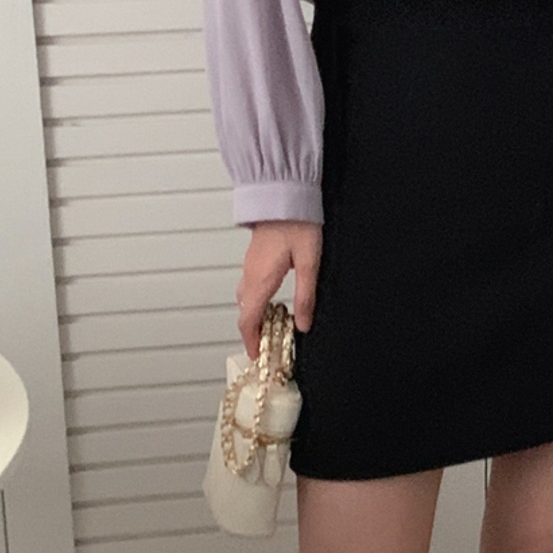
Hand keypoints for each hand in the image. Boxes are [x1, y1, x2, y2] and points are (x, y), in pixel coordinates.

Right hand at [237, 220, 321, 359]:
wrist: (284, 195)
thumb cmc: (297, 224)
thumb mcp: (309, 264)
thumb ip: (305, 296)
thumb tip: (303, 324)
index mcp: (260, 281)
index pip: (248, 320)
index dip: (251, 342)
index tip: (257, 357)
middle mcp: (250, 275)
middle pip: (244, 313)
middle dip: (252, 333)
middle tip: (267, 347)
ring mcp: (249, 266)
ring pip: (245, 300)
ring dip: (254, 317)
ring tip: (271, 328)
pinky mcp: (254, 258)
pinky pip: (249, 287)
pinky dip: (256, 302)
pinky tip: (272, 302)